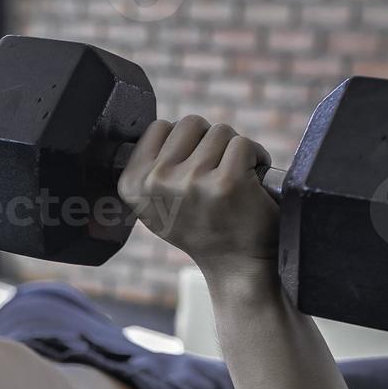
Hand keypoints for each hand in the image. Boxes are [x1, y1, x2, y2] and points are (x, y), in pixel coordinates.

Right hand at [117, 116, 277, 284]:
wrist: (236, 265)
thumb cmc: (202, 229)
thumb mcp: (157, 203)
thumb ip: (151, 167)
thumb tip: (160, 130)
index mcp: (132, 185)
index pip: (159, 128)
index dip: (183, 145)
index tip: (190, 173)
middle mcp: (156, 182)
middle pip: (189, 123)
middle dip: (208, 144)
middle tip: (214, 177)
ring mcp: (190, 181)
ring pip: (219, 131)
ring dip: (232, 152)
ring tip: (232, 182)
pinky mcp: (226, 182)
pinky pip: (243, 143)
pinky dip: (255, 158)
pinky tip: (250, 184)